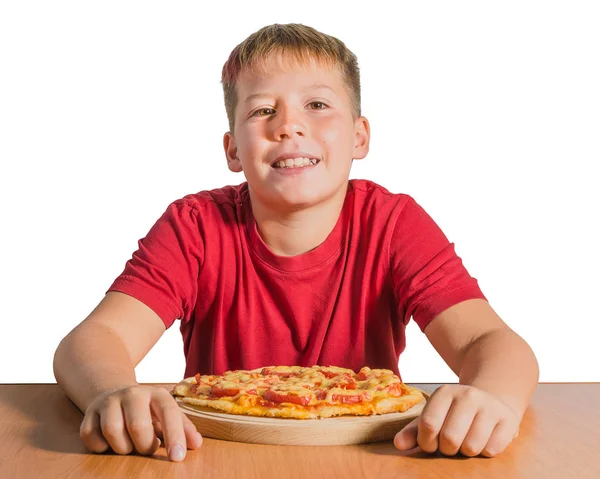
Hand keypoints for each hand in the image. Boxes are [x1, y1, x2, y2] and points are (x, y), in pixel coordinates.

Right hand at [80, 385, 202, 460]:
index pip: (169, 413)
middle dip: (144, 446)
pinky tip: (110, 443)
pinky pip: (91, 437)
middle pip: (137, 425)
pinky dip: (102, 447)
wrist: (115, 393)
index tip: (177, 458)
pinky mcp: (89, 413)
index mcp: (157, 394)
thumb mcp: (168, 414)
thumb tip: (196, 444)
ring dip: (123, 448)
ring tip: (130, 445)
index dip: (174, 436)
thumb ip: (184, 428)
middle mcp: (133, 393)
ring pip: (112, 431)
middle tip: (147, 448)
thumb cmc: (148, 411)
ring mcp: (109, 402)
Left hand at [393, 384, 519, 456]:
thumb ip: (413, 431)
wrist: (492, 399)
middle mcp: (467, 395)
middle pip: (450, 438)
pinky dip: (485, 452)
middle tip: (451, 444)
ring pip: (471, 447)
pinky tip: (484, 439)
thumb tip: (399, 445)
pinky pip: (492, 450)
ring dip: (466, 452)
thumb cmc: (456, 413)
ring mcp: (489, 406)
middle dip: (447, 449)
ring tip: (467, 441)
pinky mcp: (508, 420)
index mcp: (444, 392)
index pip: (428, 425)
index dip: (426, 442)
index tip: (431, 444)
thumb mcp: (434, 416)